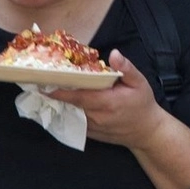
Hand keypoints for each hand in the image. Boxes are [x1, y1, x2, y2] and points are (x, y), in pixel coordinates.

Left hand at [43, 50, 169, 148]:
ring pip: (71, 113)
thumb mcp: (140, 83)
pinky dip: (66, 113)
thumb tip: (114, 54)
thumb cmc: (143, 104)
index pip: (79, 95)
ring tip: (47, 91)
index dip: (61, 90)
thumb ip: (126, 68)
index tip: (45, 83)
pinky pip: (75, 122)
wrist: (147, 132)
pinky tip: (59, 104)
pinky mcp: (92, 134)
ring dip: (59, 104)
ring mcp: (94, 127)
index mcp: (108, 101)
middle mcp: (98, 116)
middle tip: (42, 82)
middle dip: (56, 93)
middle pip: (71, 103)